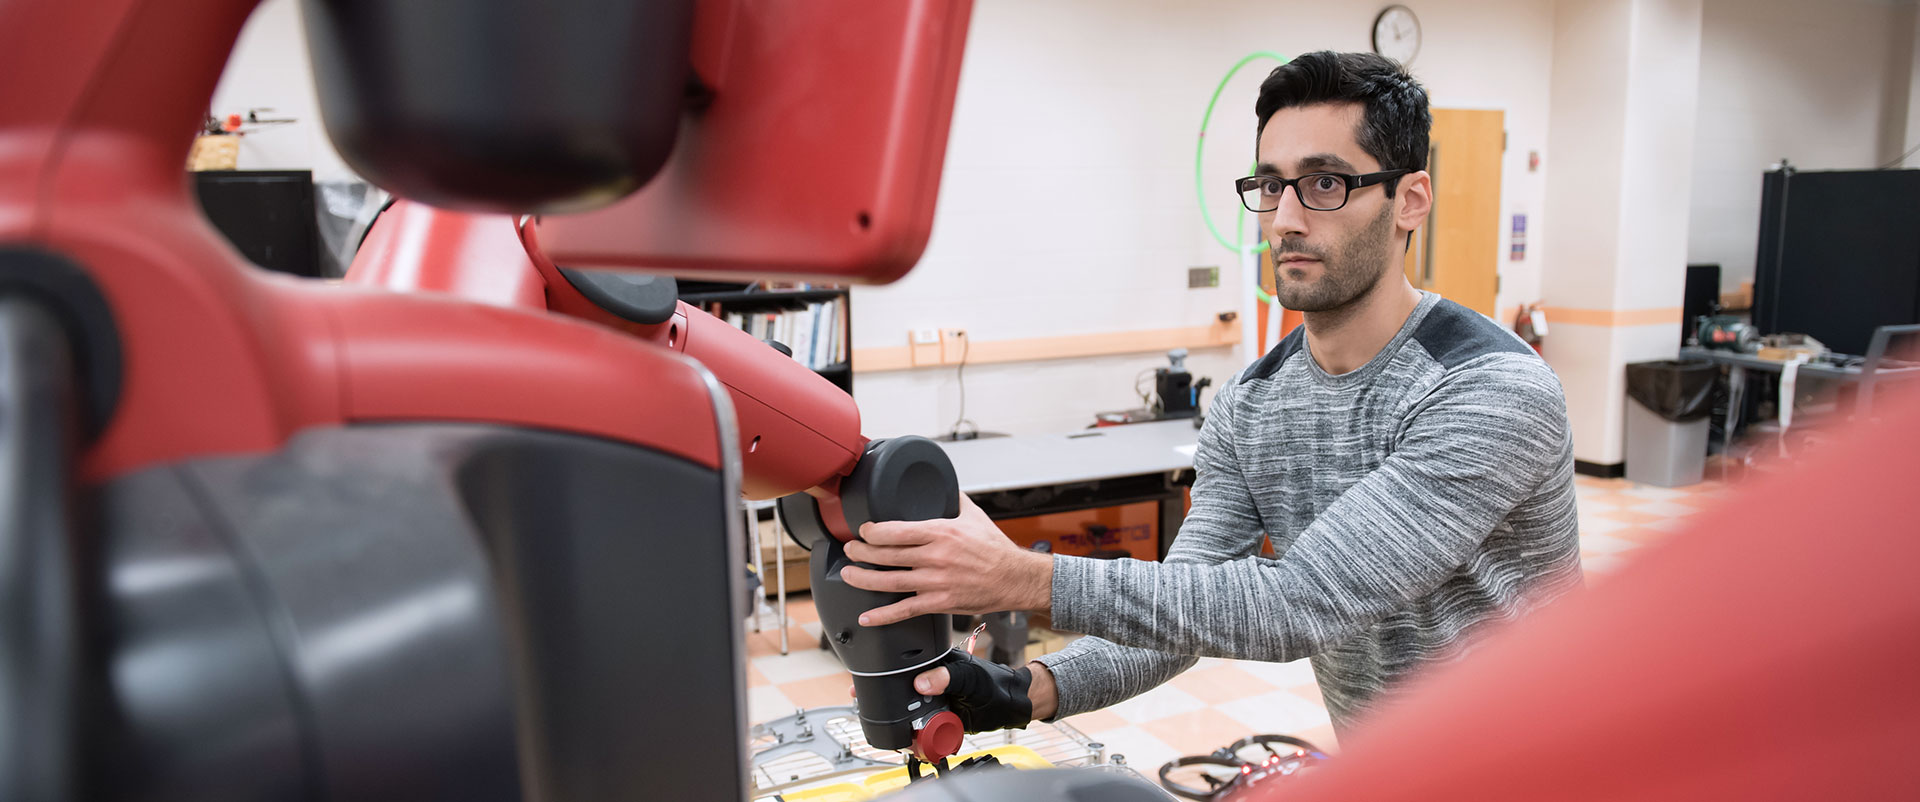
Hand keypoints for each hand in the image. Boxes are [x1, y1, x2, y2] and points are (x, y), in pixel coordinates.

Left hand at [840, 495, 1051, 626]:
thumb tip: (943, 484)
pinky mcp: (939, 602)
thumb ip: (954, 499)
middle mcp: (935, 557)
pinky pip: (905, 610)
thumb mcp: (974, 515)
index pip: (895, 530)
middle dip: (860, 552)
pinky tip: (867, 617)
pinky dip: (882, 616)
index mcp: (941, 532)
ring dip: (862, 579)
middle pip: (885, 555)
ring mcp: (935, 581)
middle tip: (850, 550)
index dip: (872, 531)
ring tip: (848, 574)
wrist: (1015, 578)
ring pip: (888, 581)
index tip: (863, 530)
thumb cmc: (995, 548)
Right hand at [847, 653, 1058, 731]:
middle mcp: (930, 680)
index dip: (881, 672)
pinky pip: (919, 729)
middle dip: (881, 697)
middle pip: (897, 689)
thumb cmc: (995, 683)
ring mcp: (932, 700)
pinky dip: (913, 736)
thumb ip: (948, 677)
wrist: (1011, 706)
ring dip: (898, 721)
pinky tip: (911, 740)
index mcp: (934, 662)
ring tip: (891, 726)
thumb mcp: (971, 678)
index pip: (901, 663)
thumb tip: (922, 681)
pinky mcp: (937, 719)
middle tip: (865, 702)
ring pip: (906, 711)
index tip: (864, 680)